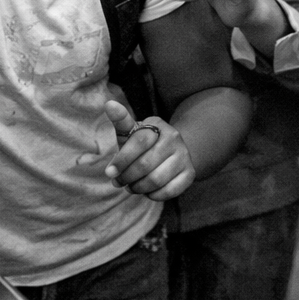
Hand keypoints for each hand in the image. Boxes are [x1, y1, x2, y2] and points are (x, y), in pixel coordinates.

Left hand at [77, 99, 193, 200]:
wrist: (173, 151)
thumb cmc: (144, 144)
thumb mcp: (132, 132)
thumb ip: (120, 120)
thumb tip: (109, 104)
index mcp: (157, 125)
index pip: (139, 142)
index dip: (122, 160)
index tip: (110, 172)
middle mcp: (174, 138)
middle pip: (145, 164)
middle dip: (127, 177)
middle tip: (119, 182)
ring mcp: (184, 156)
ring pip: (156, 180)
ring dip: (138, 188)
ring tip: (131, 186)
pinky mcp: (190, 173)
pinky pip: (169, 191)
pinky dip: (153, 195)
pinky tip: (147, 191)